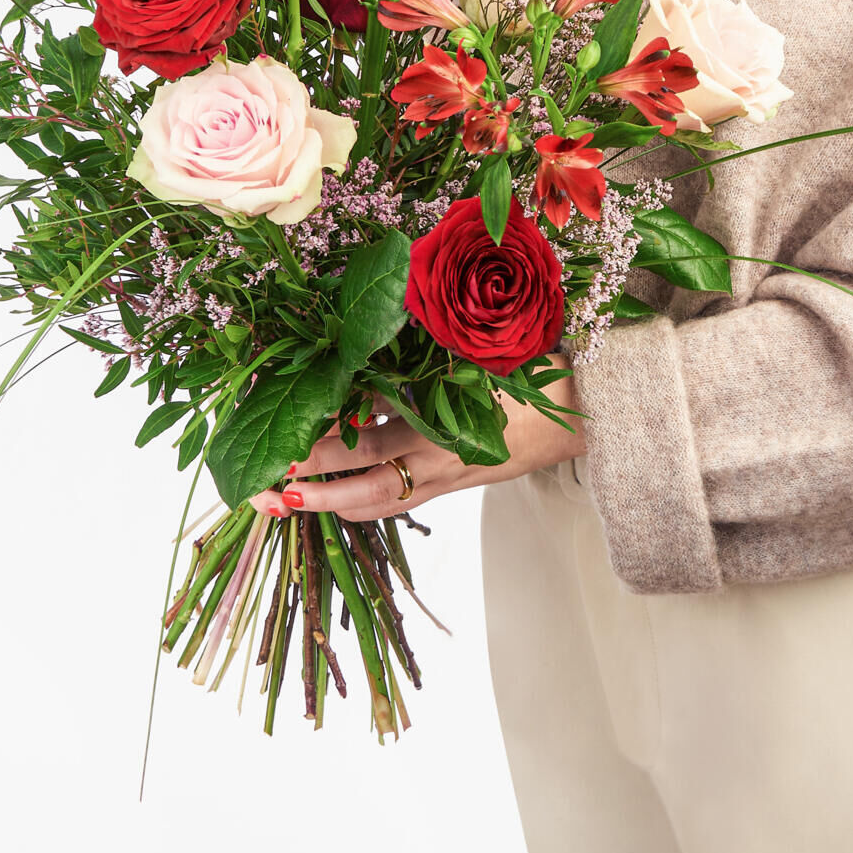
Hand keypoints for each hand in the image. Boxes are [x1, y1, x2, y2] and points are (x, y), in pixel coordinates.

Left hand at [263, 356, 584, 523]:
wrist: (581, 410)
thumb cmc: (529, 371)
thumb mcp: (473, 354)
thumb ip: (420, 356)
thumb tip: (363, 349)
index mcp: (446, 421)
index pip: (374, 439)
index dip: (329, 443)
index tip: (289, 439)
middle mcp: (444, 457)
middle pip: (368, 482)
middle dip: (318, 486)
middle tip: (272, 485)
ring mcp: (449, 476)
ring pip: (382, 501)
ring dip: (334, 503)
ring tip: (289, 501)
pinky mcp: (455, 483)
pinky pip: (402, 500)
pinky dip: (364, 502)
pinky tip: (336, 498)